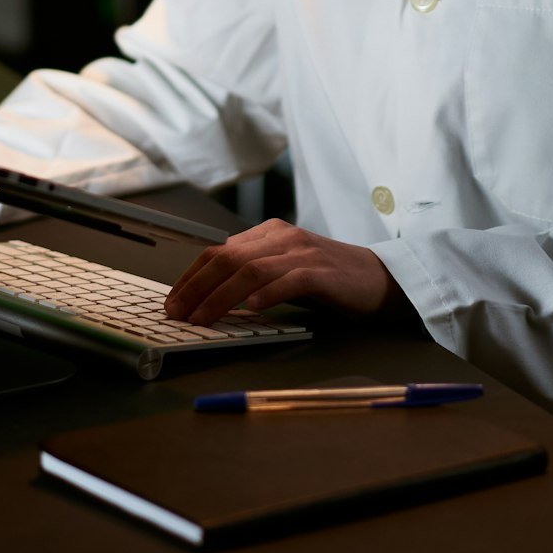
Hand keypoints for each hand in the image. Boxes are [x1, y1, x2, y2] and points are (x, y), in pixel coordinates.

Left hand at [164, 219, 394, 326]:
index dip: (190, 277)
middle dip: (196, 288)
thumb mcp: (283, 271)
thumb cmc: (328, 281)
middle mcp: (282, 237)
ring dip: (220, 296)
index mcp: (268, 233)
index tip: (172, 302)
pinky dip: (267, 294)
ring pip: (251, 270)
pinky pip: (289, 280)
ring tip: (202, 319)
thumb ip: (253, 274)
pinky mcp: (322, 273)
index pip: (218, 251)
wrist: (379, 280)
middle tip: (177, 314)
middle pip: (228, 258)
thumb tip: (209, 293)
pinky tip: (252, 309)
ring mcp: (302, 253)